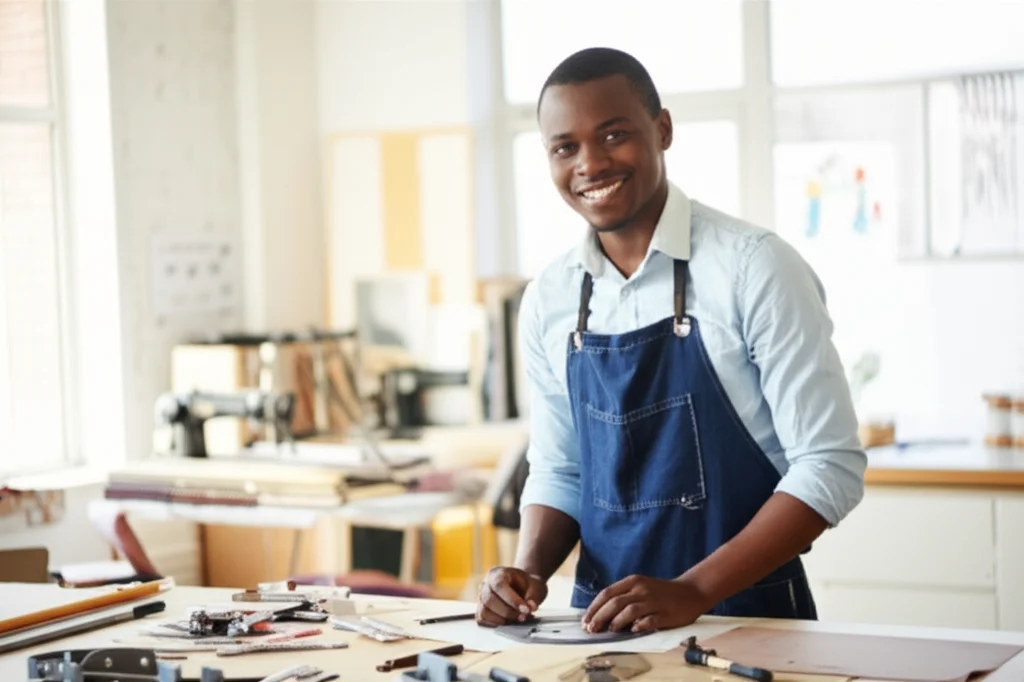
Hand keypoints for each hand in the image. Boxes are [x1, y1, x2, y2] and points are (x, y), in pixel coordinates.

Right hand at [476, 567, 547, 626]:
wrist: (523, 588)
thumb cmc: (527, 585)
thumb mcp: (536, 586)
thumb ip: (534, 596)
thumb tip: (530, 607)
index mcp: (498, 573)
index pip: (499, 585)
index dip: (512, 600)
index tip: (525, 609)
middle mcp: (486, 584)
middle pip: (489, 600)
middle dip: (508, 612)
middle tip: (523, 616)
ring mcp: (481, 597)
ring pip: (484, 611)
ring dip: (501, 619)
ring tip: (515, 619)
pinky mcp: (481, 609)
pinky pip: (482, 619)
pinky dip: (494, 623)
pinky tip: (507, 621)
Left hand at [582, 575, 711, 632]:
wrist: (690, 591)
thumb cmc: (661, 592)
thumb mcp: (640, 587)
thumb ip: (624, 597)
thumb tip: (601, 614)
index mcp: (633, 581)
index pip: (607, 593)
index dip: (594, 608)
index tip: (585, 620)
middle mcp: (642, 589)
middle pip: (615, 603)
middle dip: (600, 617)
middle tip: (592, 629)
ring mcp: (654, 601)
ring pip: (629, 611)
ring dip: (616, 621)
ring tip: (609, 630)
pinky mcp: (665, 613)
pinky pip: (650, 620)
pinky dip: (639, 625)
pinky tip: (633, 630)